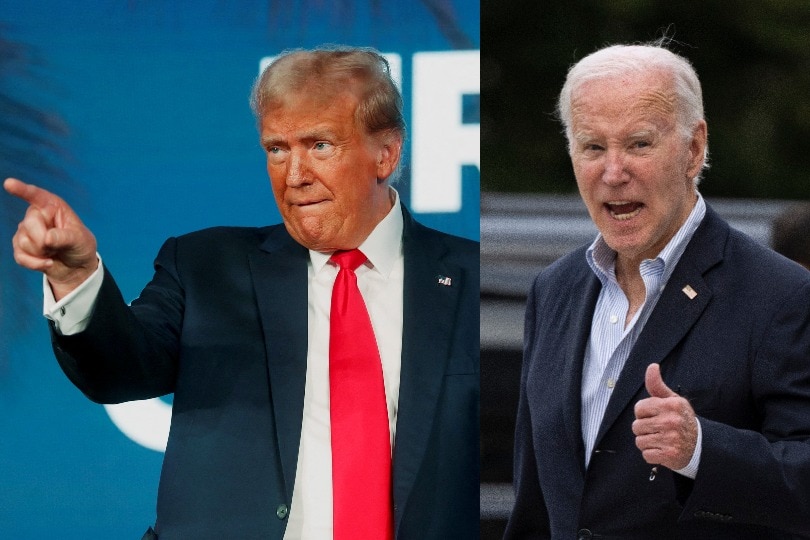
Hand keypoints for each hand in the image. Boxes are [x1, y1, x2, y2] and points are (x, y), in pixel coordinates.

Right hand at [4, 177, 97, 299]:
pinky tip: (48, 262)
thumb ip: (64, 237)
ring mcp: (26, 231)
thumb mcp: (79, 240)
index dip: (22, 190)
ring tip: (55, 251)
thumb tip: (47, 238)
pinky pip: (20, 256)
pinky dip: (35, 263)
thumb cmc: (80, 246)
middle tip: (58, 246)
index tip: (9, 184)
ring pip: (24, 242)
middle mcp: (37, 215)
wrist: (76, 267)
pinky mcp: (20, 247)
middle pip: (30, 224)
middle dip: (44, 240)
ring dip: (43, 252)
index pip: (36, 196)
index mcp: (53, 206)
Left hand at [632, 363, 697, 470]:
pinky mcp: (669, 455)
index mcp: (671, 405)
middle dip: (644, 429)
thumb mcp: (673, 400)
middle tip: (658, 429)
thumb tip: (652, 366)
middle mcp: (671, 421)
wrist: (701, 445)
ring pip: (639, 441)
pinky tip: (663, 450)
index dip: (644, 413)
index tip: (655, 416)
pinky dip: (652, 454)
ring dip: (647, 442)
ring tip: (660, 439)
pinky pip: (646, 455)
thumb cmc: (682, 420)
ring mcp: (671, 439)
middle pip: (636, 426)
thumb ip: (657, 385)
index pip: (639, 408)